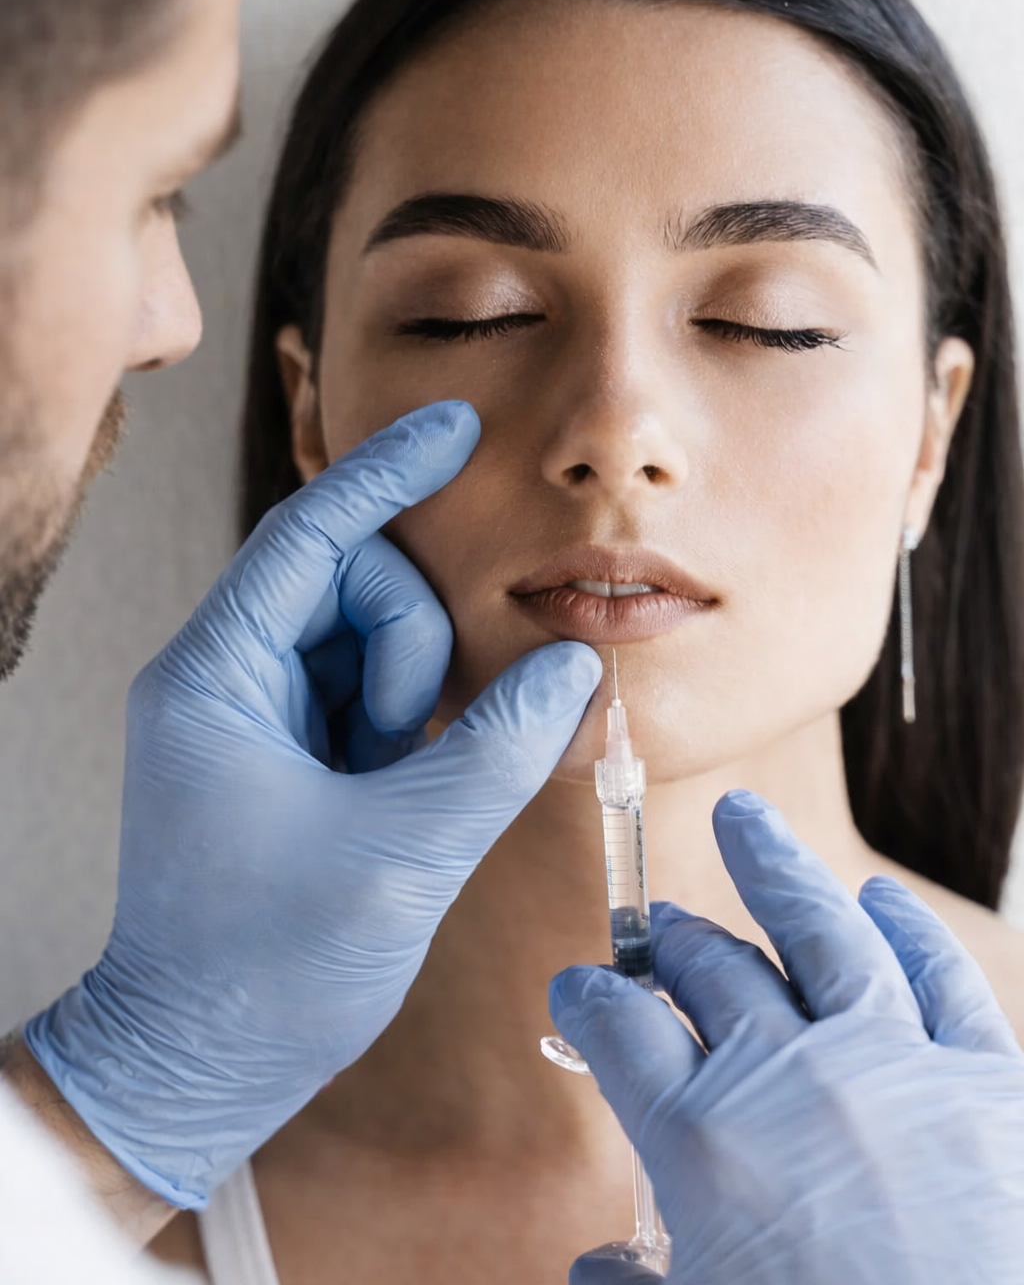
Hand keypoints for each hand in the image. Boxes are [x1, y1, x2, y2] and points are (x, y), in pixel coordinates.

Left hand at [26, 401, 600, 1208]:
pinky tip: (413, 775)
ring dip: (413, 687)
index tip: (459, 426)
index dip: (389, 474)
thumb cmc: (268, 969)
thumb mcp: (402, 855)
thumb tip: (573, 669)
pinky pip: (361, 689)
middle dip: (411, 643)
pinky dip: (404, 715)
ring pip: (364, 636)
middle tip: (418, 741)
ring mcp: (250, 713)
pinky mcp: (280, 750)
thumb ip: (496, 751)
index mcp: (214, 677)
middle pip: (349, 583)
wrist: (196, 1062)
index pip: (311, 533)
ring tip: (408, 779)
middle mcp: (222, 677)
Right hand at [551, 790, 1023, 1284]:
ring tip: (747, 821)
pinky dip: (903, 929)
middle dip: (675, 938)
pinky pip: (938, 979)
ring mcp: (894, 1064)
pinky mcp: (987, 1080)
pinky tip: (880, 900)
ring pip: (820, 931)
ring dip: (777, 869)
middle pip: (713, 971)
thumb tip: (595, 1270)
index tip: (577, 986)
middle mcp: (789, 1077)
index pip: (620, 1032)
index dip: (589, 998)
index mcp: (703, 1141)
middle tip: (654, 921)